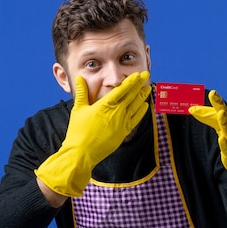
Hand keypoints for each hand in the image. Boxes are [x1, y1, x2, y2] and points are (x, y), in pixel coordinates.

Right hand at [36, 71, 150, 196]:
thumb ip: (81, 92)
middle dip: (139, 84)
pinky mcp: (123, 132)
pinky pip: (136, 119)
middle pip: (131, 95)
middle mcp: (116, 112)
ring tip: (148, 87)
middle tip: (146, 74)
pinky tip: (145, 105)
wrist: (83, 153)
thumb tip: (79, 78)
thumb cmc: (78, 131)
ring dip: (142, 96)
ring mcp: (122, 123)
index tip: (137, 74)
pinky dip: (141, 111)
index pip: (121, 89)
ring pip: (135, 106)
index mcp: (105, 105)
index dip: (131, 81)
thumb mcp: (78, 109)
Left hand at [189, 90, 226, 207]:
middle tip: (213, 93)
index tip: (192, 107)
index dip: (206, 109)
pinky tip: (222, 139)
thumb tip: (193, 109)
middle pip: (226, 114)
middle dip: (219, 104)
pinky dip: (225, 143)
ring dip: (225, 122)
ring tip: (220, 113)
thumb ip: (210, 119)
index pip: (220, 110)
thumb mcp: (223, 129)